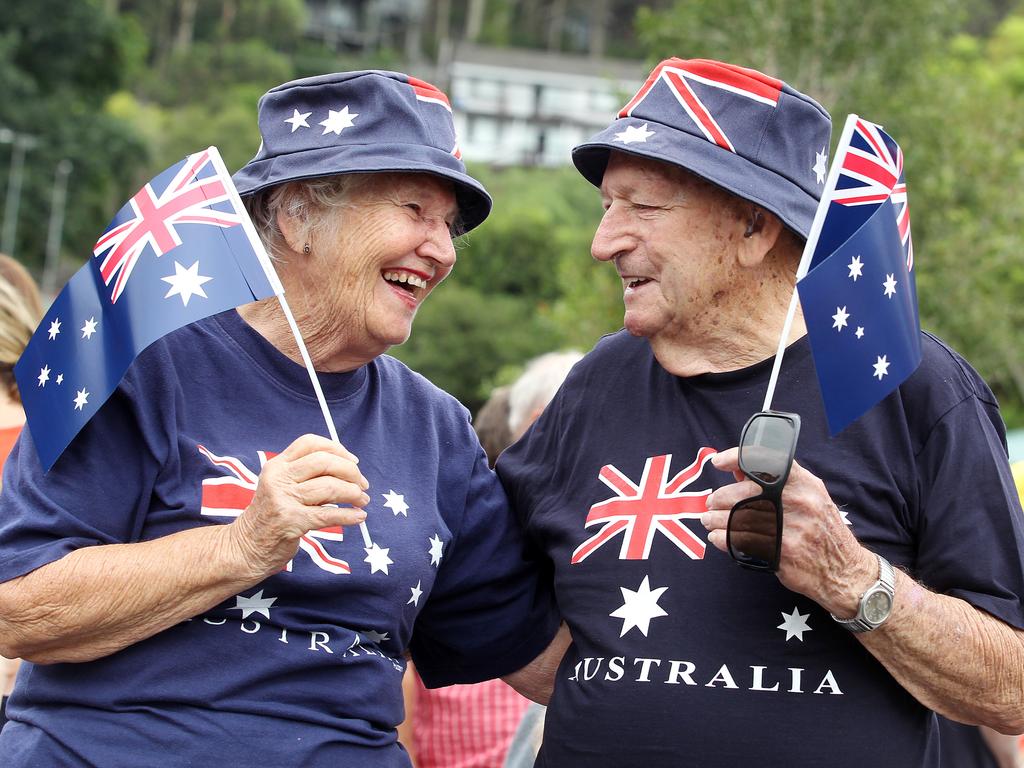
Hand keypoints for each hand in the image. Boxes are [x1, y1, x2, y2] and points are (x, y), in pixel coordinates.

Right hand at [227, 434, 369, 577]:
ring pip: (330, 487)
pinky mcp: (292, 522)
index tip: (353, 461)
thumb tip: (349, 470)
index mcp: (277, 466)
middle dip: (350, 471)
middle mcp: (278, 479)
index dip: (336, 448)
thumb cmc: (272, 515)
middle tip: (362, 484)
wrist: (247, 547)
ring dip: (354, 494)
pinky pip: (329, 515)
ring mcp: (284, 500)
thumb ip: (307, 476)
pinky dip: (349, 515)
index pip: (310, 443)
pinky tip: (359, 516)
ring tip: (362, 501)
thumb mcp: (281, 487)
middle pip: (324, 462)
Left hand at [701, 448, 874, 614]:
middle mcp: (798, 502)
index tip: (718, 462)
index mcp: (804, 483)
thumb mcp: (809, 496)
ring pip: (738, 519)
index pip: (766, 460)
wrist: (845, 570)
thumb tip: (739, 471)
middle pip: (743, 493)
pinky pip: (741, 542)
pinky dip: (723, 539)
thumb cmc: (821, 528)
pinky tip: (719, 537)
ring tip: (710, 521)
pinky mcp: (782, 553)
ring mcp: (791, 528)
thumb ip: (775, 482)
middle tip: (710, 504)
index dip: (737, 457)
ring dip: (716, 520)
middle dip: (719, 498)